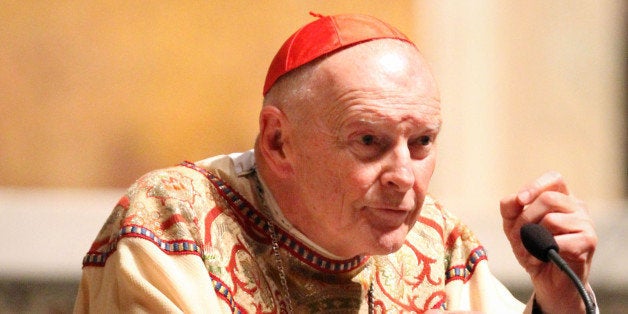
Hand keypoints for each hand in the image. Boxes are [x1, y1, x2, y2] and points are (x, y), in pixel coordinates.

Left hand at [500, 171, 596, 312]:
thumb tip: (515, 199)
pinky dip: (543, 251)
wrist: (548, 281)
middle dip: (525, 219)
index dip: (535, 186)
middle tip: (517, 237)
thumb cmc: (533, 249)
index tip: (520, 201)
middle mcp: (577, 207)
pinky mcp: (589, 242)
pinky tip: (543, 258)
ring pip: (552, 219)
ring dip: (532, 238)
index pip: (554, 178)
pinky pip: (559, 240)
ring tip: (530, 250)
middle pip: (548, 199)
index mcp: (561, 198)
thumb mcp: (514, 226)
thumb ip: (510, 209)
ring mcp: (585, 223)